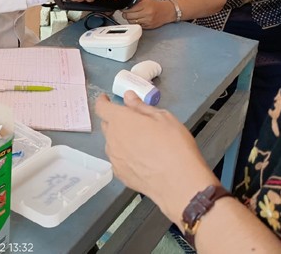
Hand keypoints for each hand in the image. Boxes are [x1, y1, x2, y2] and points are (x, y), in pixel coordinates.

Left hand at [95, 91, 218, 225]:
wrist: (178, 183)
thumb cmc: (173, 145)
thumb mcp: (163, 117)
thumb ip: (141, 106)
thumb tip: (128, 97)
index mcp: (120, 120)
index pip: (102, 107)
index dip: (103, 101)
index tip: (106, 99)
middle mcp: (112, 138)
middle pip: (107, 125)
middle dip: (116, 120)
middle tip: (133, 122)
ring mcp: (114, 158)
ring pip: (112, 143)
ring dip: (120, 139)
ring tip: (141, 143)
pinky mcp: (120, 174)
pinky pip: (119, 159)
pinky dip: (125, 156)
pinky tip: (141, 160)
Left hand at [121, 0, 174, 28]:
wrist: (168, 11)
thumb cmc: (156, 4)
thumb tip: (126, 1)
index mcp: (146, 5)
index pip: (130, 9)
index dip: (125, 9)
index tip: (124, 8)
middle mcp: (147, 13)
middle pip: (129, 16)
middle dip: (125, 14)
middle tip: (125, 12)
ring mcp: (148, 21)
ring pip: (132, 22)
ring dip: (129, 19)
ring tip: (131, 16)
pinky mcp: (148, 27)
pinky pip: (137, 26)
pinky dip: (135, 23)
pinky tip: (137, 19)